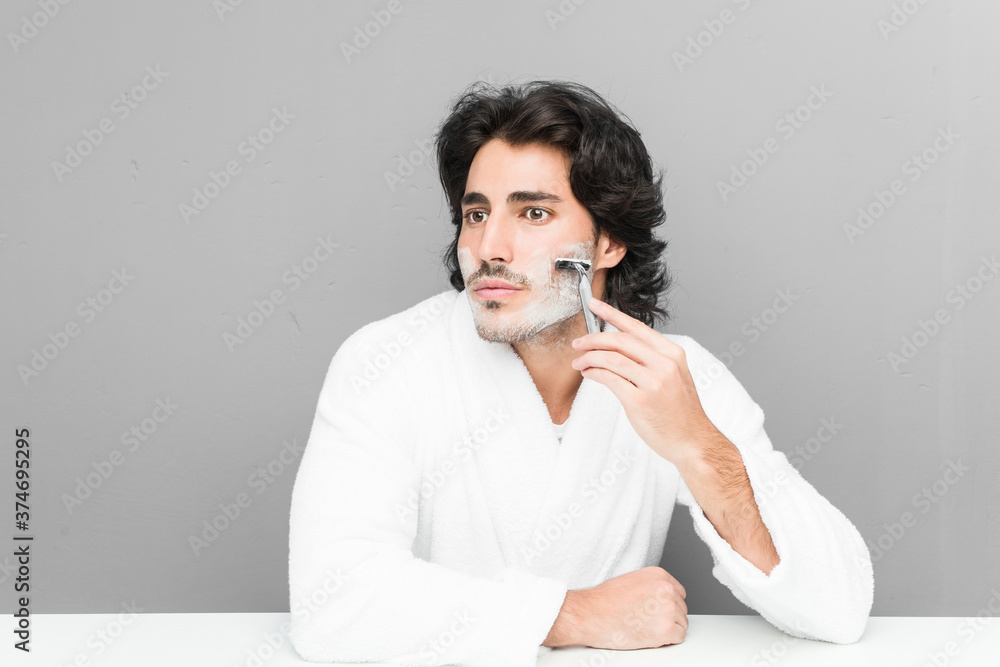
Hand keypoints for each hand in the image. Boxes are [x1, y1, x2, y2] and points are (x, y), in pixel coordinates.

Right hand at [544, 566, 687, 648]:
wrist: (591, 614)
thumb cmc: (604, 601)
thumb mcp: (632, 581)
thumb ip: (651, 588)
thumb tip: (660, 599)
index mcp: (659, 575)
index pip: (678, 592)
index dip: (667, 604)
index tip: (659, 610)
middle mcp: (666, 589)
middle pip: (681, 608)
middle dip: (668, 617)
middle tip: (648, 621)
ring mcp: (668, 608)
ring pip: (681, 623)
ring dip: (667, 628)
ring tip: (645, 627)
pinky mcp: (667, 628)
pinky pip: (679, 637)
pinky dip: (666, 640)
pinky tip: (650, 636)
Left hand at [570, 297, 716, 467]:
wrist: (693, 441)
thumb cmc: (680, 412)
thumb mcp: (674, 377)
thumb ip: (651, 360)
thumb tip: (618, 347)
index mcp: (672, 354)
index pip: (637, 327)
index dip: (612, 314)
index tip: (594, 305)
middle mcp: (664, 364)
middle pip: (620, 340)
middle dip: (593, 338)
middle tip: (578, 343)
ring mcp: (653, 382)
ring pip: (611, 359)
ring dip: (589, 358)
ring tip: (579, 362)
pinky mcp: (640, 401)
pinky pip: (609, 379)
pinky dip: (594, 373)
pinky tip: (588, 374)